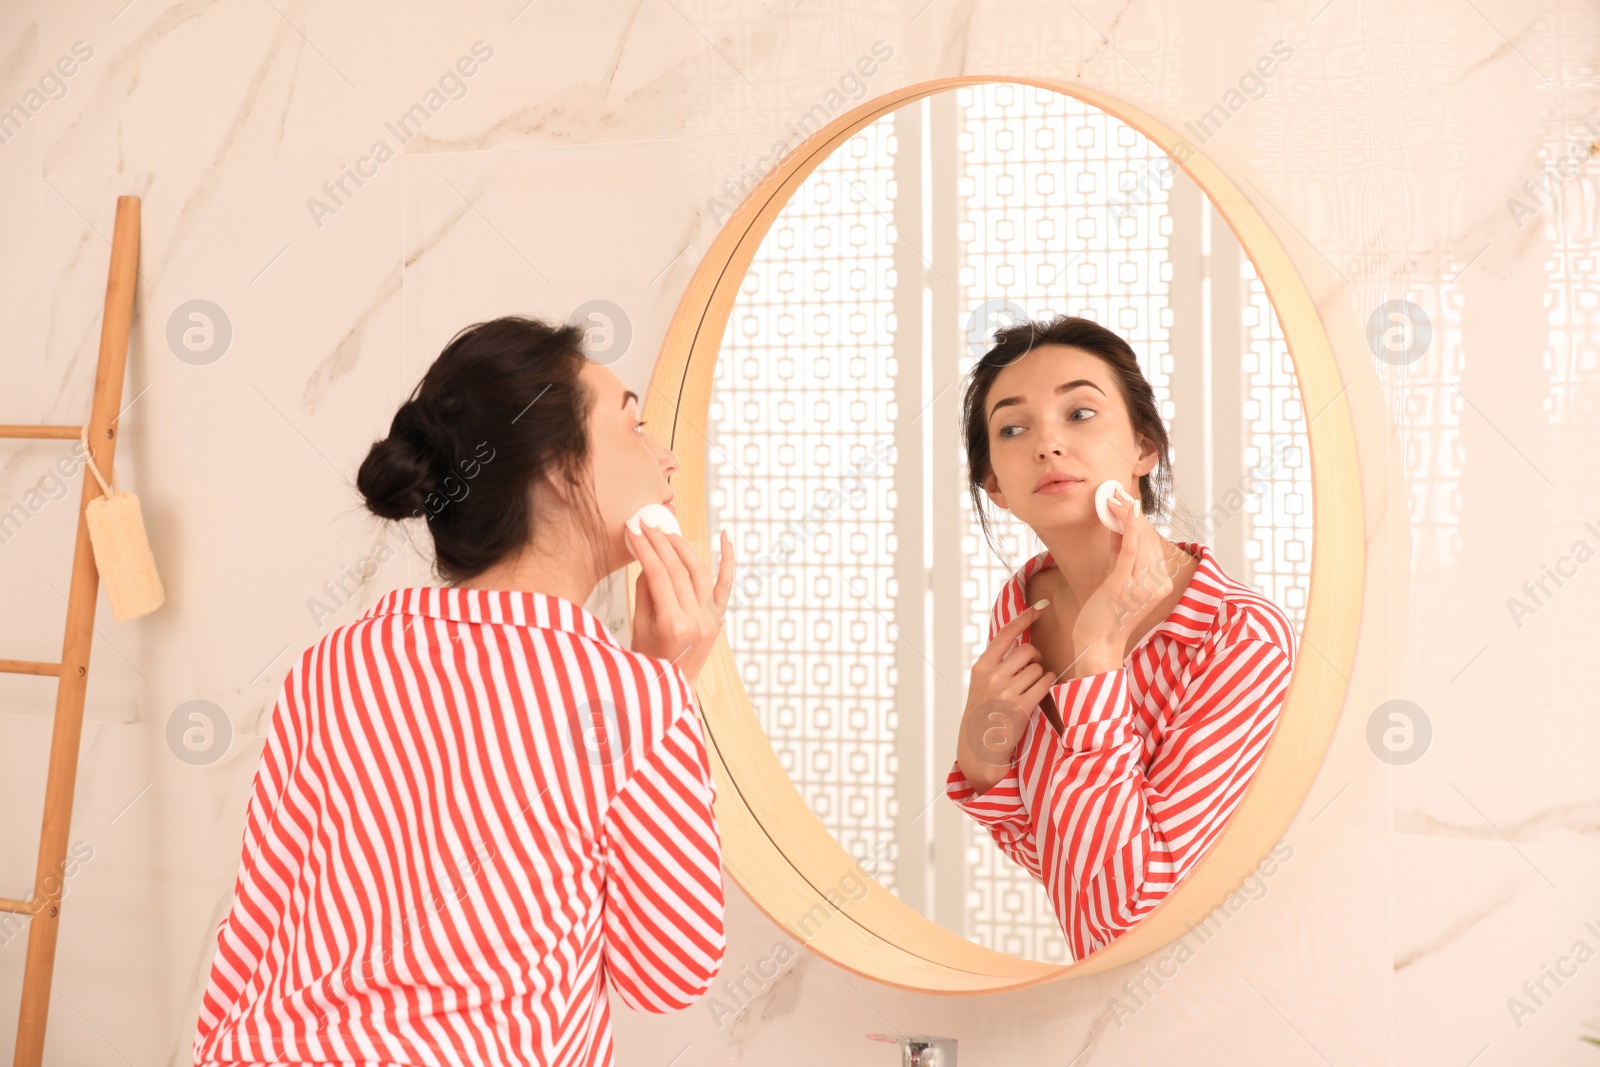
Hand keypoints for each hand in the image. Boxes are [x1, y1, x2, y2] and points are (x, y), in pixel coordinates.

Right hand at [627, 522, 734, 684]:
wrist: (671, 689)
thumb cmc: (650, 663)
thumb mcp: (638, 627)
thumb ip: (645, 591)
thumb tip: (648, 559)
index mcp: (673, 624)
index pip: (658, 574)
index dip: (645, 549)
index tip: (634, 531)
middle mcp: (697, 620)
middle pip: (679, 569)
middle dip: (661, 542)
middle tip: (647, 525)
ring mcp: (711, 619)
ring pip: (700, 571)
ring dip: (684, 547)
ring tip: (667, 532)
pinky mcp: (718, 619)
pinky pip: (727, 585)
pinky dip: (728, 560)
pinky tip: (726, 537)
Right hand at [955, 600, 1056, 793]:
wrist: (980, 748)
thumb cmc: (984, 712)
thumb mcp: (981, 684)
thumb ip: (997, 664)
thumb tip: (1023, 644)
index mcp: (981, 667)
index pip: (1006, 634)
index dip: (1025, 617)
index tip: (1041, 606)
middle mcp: (992, 676)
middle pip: (1027, 650)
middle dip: (1033, 658)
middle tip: (1028, 671)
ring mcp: (1006, 691)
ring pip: (1037, 668)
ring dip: (1039, 675)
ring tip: (1028, 689)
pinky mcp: (1021, 706)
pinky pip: (1044, 684)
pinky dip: (1046, 685)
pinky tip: (1038, 693)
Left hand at [1071, 492, 1172, 669]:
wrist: (1098, 642)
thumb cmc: (1106, 612)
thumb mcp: (1117, 577)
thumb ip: (1120, 553)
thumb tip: (1118, 526)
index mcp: (1161, 584)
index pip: (1153, 545)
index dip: (1140, 521)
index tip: (1127, 503)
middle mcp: (1157, 584)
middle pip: (1148, 539)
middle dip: (1133, 514)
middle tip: (1117, 495)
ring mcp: (1142, 585)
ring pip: (1140, 540)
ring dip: (1126, 515)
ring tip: (1113, 498)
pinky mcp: (1124, 585)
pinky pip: (1130, 550)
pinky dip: (1126, 527)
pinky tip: (1120, 511)